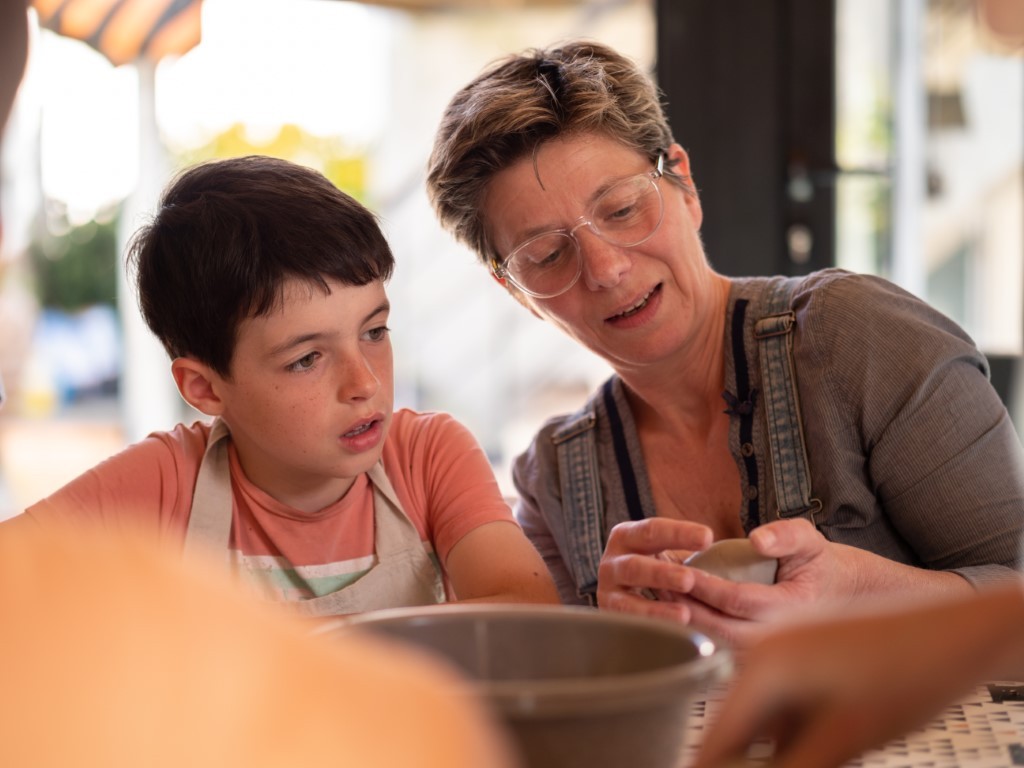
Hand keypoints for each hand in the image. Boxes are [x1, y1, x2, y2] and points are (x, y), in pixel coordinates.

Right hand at [596, 518, 712, 622]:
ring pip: (627, 601)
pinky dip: (652, 629)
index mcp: (628, 536)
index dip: (678, 533)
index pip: (653, 531)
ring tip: (685, 614)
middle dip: (662, 573)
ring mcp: (608, 592)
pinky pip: (629, 626)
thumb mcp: (670, 548)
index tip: (708, 538)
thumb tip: (758, 545)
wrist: (628, 595)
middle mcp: (613, 562)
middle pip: (635, 566)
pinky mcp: (611, 618)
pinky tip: (676, 633)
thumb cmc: (663, 567)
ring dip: (656, 607)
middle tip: (689, 580)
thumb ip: (695, 546)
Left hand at [658, 518, 854, 646]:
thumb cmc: (816, 564)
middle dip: (688, 608)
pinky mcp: (757, 657)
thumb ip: (786, 535)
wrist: (835, 593)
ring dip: (688, 623)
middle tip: (661, 585)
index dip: (707, 586)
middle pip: (723, 630)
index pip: (738, 600)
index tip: (682, 571)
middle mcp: (779, 636)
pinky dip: (697, 632)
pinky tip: (677, 612)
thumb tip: (757, 540)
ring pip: (719, 645)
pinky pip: (722, 649)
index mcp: (792, 608)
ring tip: (663, 596)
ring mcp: (768, 652)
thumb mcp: (809, 540)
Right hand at [693, 583, 1023, 767]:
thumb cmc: (910, 672)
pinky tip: (832, 736)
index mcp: (761, 663)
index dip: (717, 765)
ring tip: (827, 748)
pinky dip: (797, 724)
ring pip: (764, 714)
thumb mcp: (843, 739)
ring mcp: (784, 644)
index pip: (716, 736)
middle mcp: (763, 646)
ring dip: (779, 743)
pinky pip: (785, 697)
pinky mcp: (805, 648)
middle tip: (805, 759)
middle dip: (753, 756)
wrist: (956, 629)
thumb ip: (787, 767)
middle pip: (738, 724)